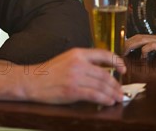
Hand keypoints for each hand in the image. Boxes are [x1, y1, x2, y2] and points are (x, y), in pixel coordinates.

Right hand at [0, 48, 125, 106]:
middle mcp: (78, 63)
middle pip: (105, 74)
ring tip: (118, 98)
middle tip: (121, 91)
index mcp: (77, 53)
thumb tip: (102, 71)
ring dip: (112, 93)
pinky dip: (104, 99)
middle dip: (116, 84)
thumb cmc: (48, 72)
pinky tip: (109, 102)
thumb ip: (83, 62)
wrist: (31, 81)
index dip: (117, 61)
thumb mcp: (66, 60)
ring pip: (102, 85)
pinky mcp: (72, 90)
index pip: (103, 54)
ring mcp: (75, 77)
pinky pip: (94, 95)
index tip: (123, 69)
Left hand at [125, 33, 155, 57]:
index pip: (141, 37)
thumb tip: (155, 58)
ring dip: (131, 45)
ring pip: (142, 39)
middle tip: (120, 51)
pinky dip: (145, 50)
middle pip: (138, 37)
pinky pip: (152, 45)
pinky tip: (143, 57)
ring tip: (125, 52)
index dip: (131, 41)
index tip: (124, 48)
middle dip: (127, 43)